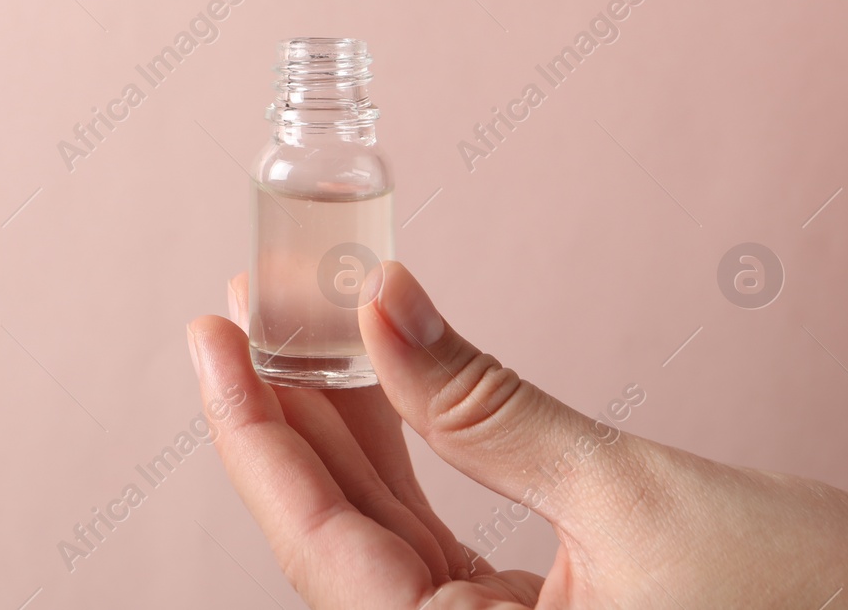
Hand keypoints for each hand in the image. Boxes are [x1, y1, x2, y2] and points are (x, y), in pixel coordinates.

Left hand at [188, 263, 847, 607]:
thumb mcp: (635, 497)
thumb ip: (491, 407)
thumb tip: (385, 306)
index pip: (321, 545)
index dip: (254, 432)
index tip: (212, 331)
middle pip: (338, 533)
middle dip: (292, 410)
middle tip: (252, 302)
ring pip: (386, 528)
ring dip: (347, 421)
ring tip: (308, 320)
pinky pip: (442, 530)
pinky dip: (412, 448)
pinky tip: (386, 375)